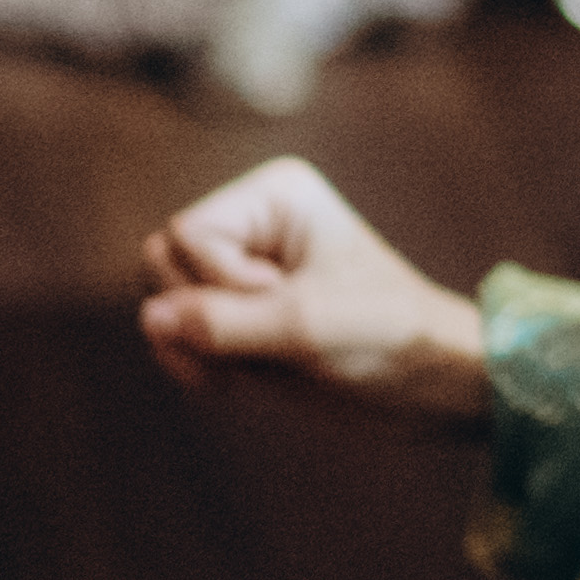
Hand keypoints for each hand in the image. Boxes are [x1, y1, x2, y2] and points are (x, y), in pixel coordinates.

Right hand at [137, 157, 489, 416]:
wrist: (429, 383)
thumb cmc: (386, 334)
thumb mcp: (303, 327)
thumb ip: (220, 322)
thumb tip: (149, 318)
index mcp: (275, 195)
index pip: (188, 235)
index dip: (222, 283)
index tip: (282, 302)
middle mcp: (252, 223)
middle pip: (163, 263)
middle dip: (200, 317)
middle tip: (266, 343)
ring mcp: (241, 271)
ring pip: (164, 303)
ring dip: (196, 347)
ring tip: (252, 368)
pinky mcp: (239, 316)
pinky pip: (177, 335)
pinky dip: (195, 363)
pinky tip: (235, 383)